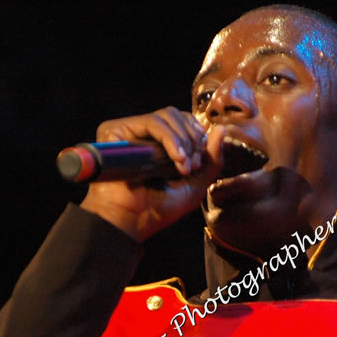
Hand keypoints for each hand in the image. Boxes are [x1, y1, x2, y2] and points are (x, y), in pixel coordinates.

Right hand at [80, 107, 224, 241]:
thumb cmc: (160, 209)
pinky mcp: (116, 131)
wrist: (134, 221)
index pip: (182, 121)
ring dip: (182, 139)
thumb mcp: (196, 185)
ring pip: (165, 116)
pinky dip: (170, 138)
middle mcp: (143, 135)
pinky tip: (176, 158)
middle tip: (192, 166)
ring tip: (183, 165)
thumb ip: (211, 159)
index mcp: (158, 144)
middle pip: (175, 115)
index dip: (196, 134)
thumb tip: (221, 129)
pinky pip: (151, 123)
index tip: (198, 162)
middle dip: (192, 138)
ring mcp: (129, 132)